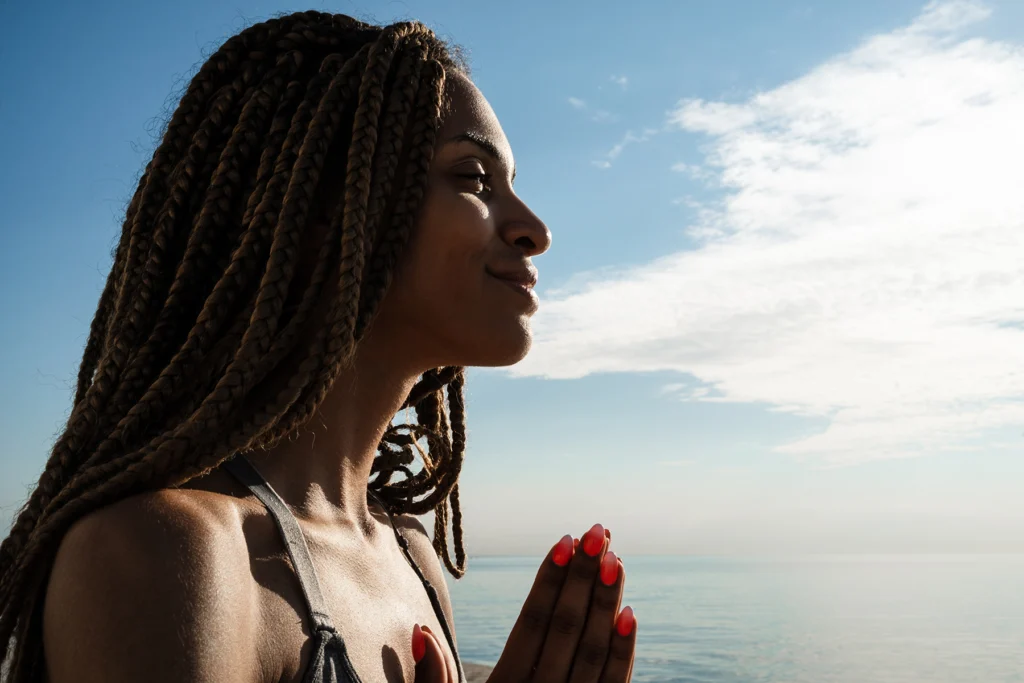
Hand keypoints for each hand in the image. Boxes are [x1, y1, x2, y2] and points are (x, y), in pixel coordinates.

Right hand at [414, 524, 636, 682]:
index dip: (548, 582)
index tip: (563, 541)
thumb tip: (421, 629)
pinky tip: (629, 615)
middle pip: (566, 630)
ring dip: (607, 603)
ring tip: (615, 558)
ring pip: (594, 652)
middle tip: (596, 531)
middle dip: (583, 577)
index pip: (531, 626)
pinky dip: (623, 652)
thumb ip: (434, 680)